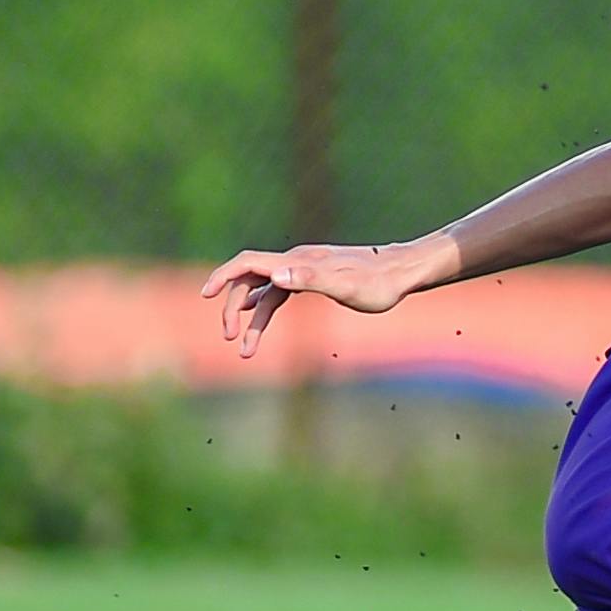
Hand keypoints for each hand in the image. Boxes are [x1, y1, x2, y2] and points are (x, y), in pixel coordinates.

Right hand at [203, 242, 427, 356]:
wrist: (403, 271)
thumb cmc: (378, 283)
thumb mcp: (346, 286)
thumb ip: (310, 279)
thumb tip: (275, 276)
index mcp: (298, 262)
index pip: (250, 263)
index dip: (224, 276)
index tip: (206, 295)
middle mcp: (296, 262)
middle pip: (251, 279)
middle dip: (234, 308)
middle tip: (233, 341)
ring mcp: (304, 269)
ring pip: (264, 291)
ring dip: (251, 318)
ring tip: (246, 349)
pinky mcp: (313, 278)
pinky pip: (278, 292)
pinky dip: (264, 308)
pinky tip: (255, 319)